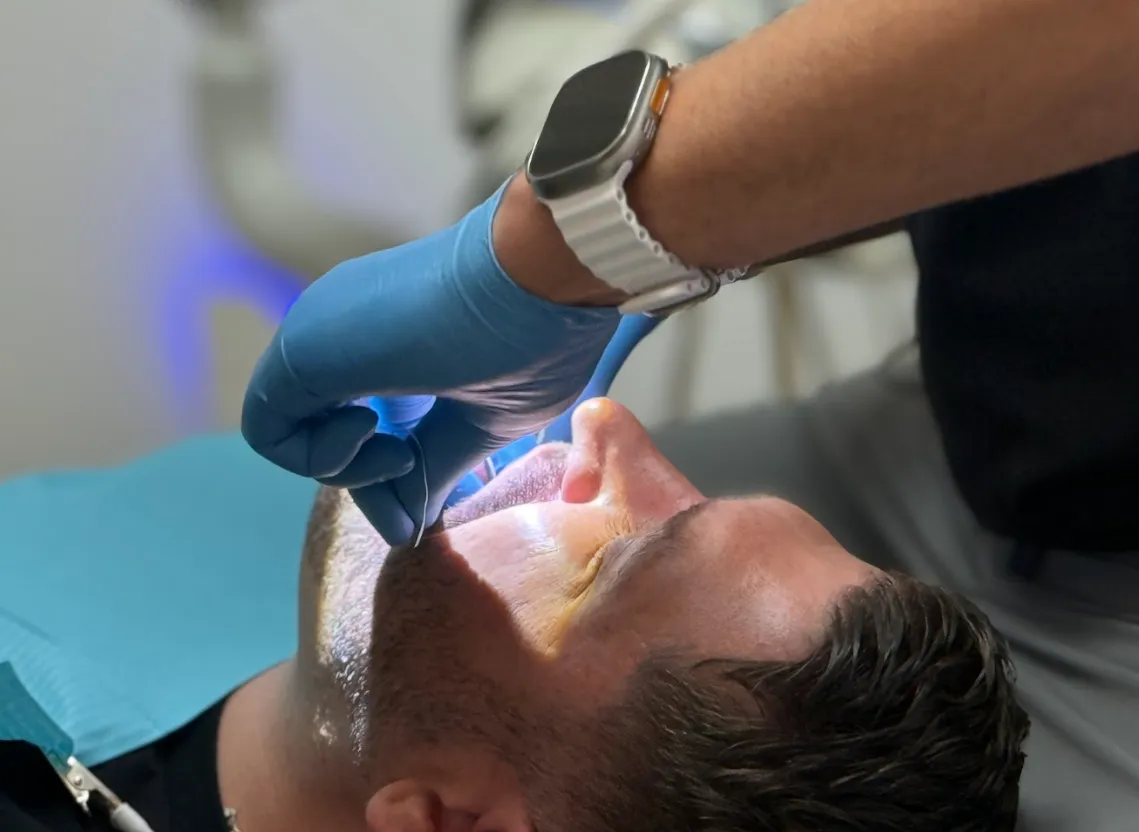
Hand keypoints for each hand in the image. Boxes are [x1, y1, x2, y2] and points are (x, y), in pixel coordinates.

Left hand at [241, 181, 619, 544]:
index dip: (380, 480)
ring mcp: (318, 334)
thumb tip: (409, 522)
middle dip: (363, 477)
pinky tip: (373, 432)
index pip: (359, 425)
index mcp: (389, 343)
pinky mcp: (301, 350)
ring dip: (343, 467)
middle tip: (409, 477)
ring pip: (288, 430)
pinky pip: (267, 427)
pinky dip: (315, 457)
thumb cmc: (532, 337)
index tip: (418, 509)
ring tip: (399, 451)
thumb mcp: (485, 420)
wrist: (542, 278)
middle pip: (321, 430)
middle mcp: (345, 333)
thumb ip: (437, 465)